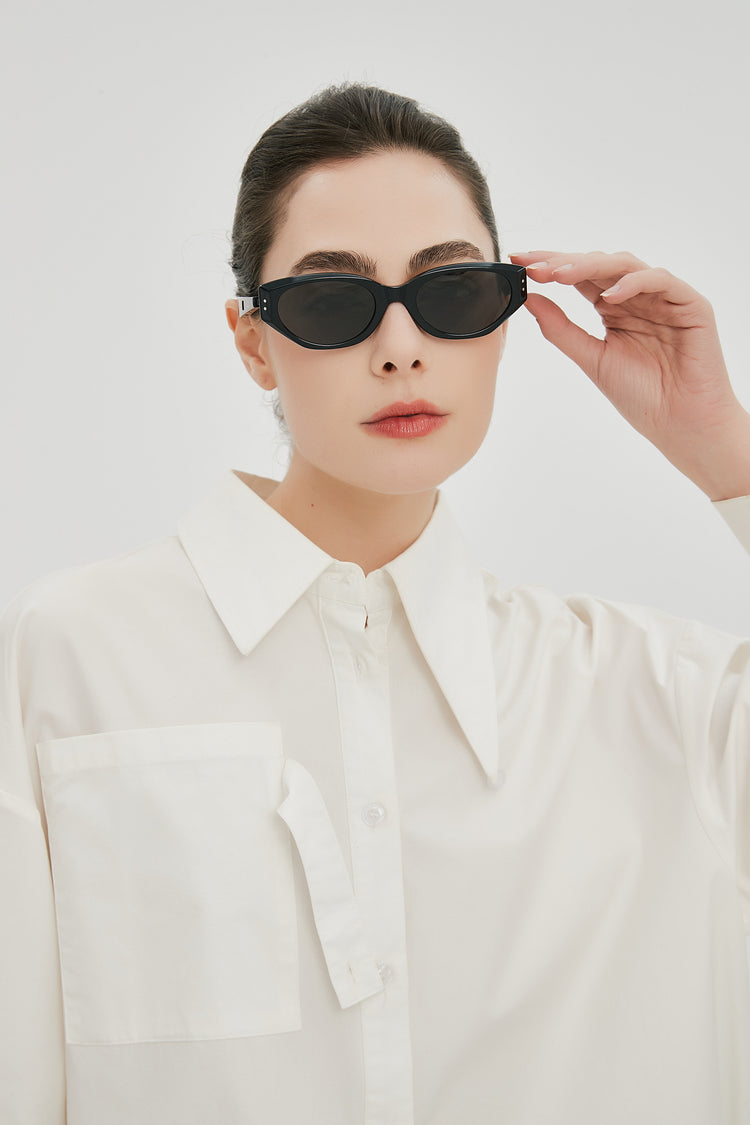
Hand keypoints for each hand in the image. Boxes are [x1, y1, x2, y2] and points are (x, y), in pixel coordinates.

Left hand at [509, 250, 749, 500]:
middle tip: (533, 264)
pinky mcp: (690, 304)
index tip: (518, 261)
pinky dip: (633, 283)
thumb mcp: (591, 359)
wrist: (679, 424)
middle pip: (598, 265)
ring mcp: (663, 297)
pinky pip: (660, 280)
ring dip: (591, 266)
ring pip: (625, 265)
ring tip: (561, 275)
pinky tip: (609, 296)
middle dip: (563, 262)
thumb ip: (561, 329)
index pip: (579, 277)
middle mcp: (636, 297)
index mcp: (614, 308)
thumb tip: (530, 299)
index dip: (550, 266)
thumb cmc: (640, 396)